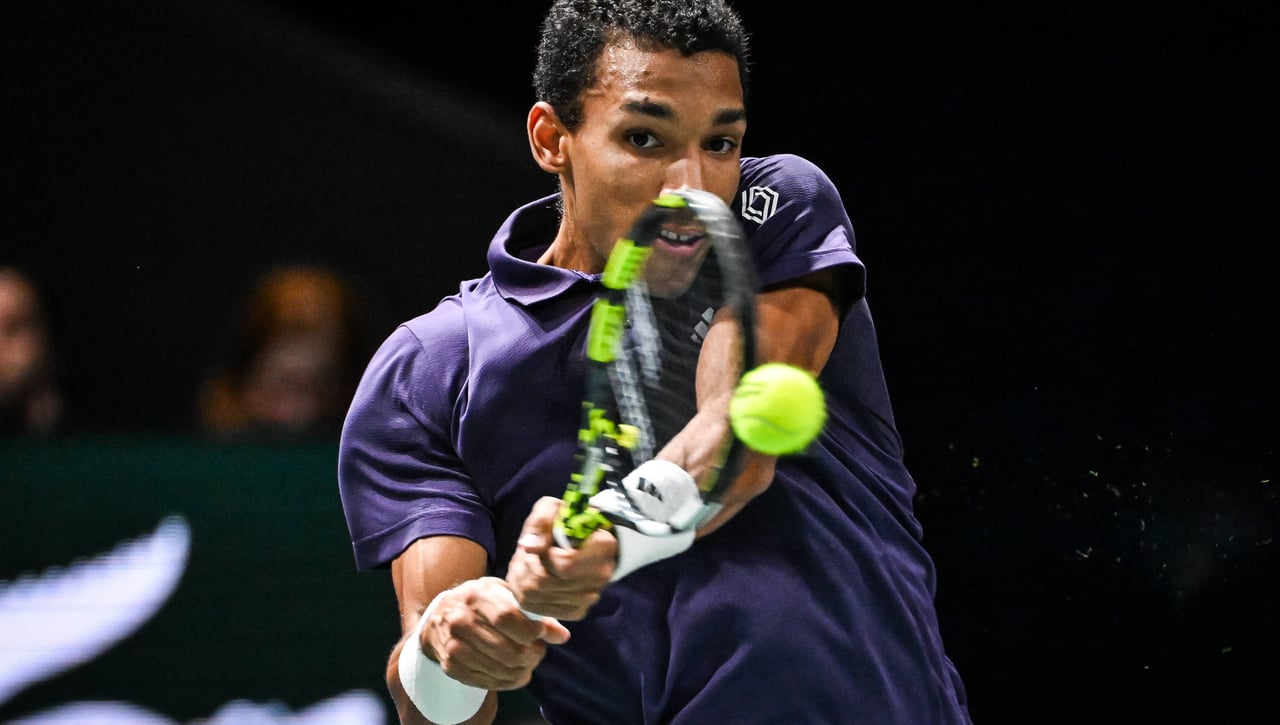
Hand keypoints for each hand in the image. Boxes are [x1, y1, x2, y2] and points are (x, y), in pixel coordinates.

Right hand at [420, 576, 569, 690]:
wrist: (440, 615)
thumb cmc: (481, 601)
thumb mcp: (504, 595)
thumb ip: (533, 613)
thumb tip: (563, 636)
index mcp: (477, 597)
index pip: (507, 618)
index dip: (531, 631)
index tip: (541, 633)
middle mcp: (461, 621)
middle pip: (508, 650)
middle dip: (533, 655)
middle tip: (539, 651)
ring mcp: (454, 646)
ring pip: (501, 670)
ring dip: (523, 670)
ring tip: (529, 661)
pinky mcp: (452, 667)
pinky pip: (489, 683)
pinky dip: (509, 681)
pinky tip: (516, 672)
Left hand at [506, 496, 616, 619]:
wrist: (578, 542)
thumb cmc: (564, 522)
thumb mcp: (552, 509)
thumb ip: (541, 522)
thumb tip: (528, 547)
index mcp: (603, 546)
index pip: (564, 565)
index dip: (543, 557)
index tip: (541, 545)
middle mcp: (601, 575)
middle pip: (546, 584)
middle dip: (526, 568)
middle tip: (523, 556)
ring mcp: (591, 596)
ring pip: (540, 598)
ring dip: (523, 581)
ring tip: (525, 566)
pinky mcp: (578, 610)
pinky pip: (543, 611)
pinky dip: (529, 597)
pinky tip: (531, 582)